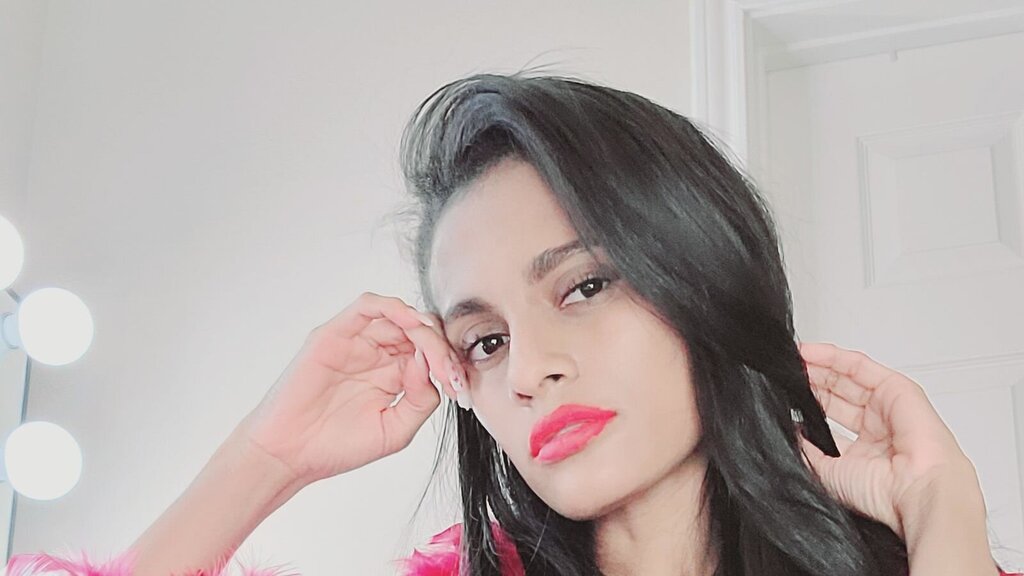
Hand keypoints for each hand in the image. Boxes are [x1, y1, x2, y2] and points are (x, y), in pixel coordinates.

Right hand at [237, 292, 466, 485]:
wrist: (290, 454)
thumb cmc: (337, 446)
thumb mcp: (395, 430)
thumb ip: (421, 398)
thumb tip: (428, 365)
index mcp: (395, 374)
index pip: (432, 354)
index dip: (450, 366)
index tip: (460, 389)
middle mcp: (378, 353)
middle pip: (421, 331)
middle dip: (442, 348)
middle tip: (450, 374)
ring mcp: (358, 341)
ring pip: (401, 315)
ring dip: (424, 328)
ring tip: (433, 354)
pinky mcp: (336, 332)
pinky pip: (368, 306)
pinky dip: (394, 308)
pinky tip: (410, 326)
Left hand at [796, 342, 977, 539]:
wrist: (916, 488)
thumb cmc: (884, 493)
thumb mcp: (830, 473)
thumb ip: (810, 451)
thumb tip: (792, 433)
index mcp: (865, 451)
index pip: (831, 420)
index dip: (808, 407)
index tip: (786, 398)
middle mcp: (878, 428)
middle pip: (838, 395)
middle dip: (812, 383)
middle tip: (786, 376)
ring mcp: (888, 406)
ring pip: (847, 378)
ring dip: (820, 367)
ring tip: (793, 362)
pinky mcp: (897, 388)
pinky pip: (860, 366)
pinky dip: (834, 357)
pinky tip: (810, 353)